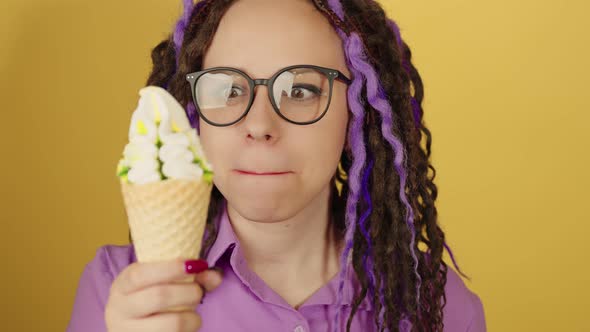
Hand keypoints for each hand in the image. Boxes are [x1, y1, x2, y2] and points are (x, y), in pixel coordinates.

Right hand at [105, 259, 221, 331]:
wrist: (129, 327)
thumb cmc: (149, 298)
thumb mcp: (159, 281)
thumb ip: (190, 275)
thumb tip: (214, 276)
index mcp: (122, 286)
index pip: (140, 274)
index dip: (170, 268)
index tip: (194, 264)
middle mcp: (120, 310)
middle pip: (159, 297)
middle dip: (189, 292)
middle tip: (198, 292)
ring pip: (171, 324)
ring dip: (192, 317)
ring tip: (193, 316)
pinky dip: (188, 331)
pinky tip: (185, 327)